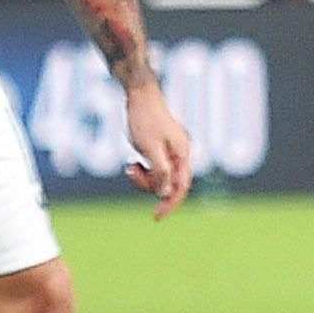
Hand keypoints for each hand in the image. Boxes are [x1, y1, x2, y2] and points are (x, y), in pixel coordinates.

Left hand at [123, 86, 194, 219]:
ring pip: (160, 177)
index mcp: (182, 154)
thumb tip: (166, 193)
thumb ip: (160, 171)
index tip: (156, 217)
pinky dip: (142, 170)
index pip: (180, 187)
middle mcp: (180, 154)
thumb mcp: (150, 148)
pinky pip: (154, 168)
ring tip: (130, 167)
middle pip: (169, 183)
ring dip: (143, 178)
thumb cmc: (145, 119)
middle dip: (149, 185)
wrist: (140, 95)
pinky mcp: (160, 149)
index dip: (169, 204)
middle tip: (132, 173)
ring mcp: (171, 151)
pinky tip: (133, 163)